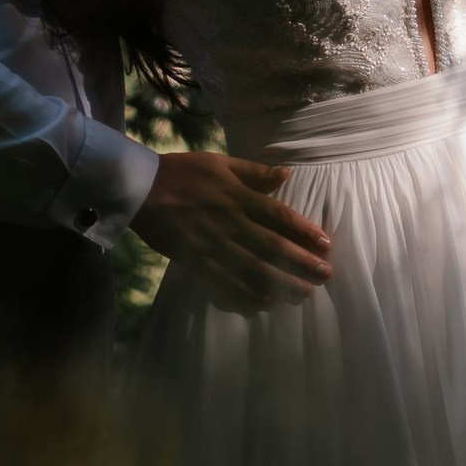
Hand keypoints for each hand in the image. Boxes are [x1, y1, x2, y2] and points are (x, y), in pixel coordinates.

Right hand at [130, 150, 332, 311]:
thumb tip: (286, 174)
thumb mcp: (220, 162)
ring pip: (252, 268)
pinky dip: (244, 293)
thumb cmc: (182, 172)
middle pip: (272, 245)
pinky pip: (223, 281)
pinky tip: (263, 303)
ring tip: (303, 294)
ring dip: (280, 282)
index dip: (304, 230)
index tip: (326, 244)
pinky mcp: (195, 260)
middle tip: (325, 275)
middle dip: (301, 262)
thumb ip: (254, 171)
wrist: (139, 188)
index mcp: (238, 196)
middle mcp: (230, 222)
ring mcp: (213, 244)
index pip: (278, 215)